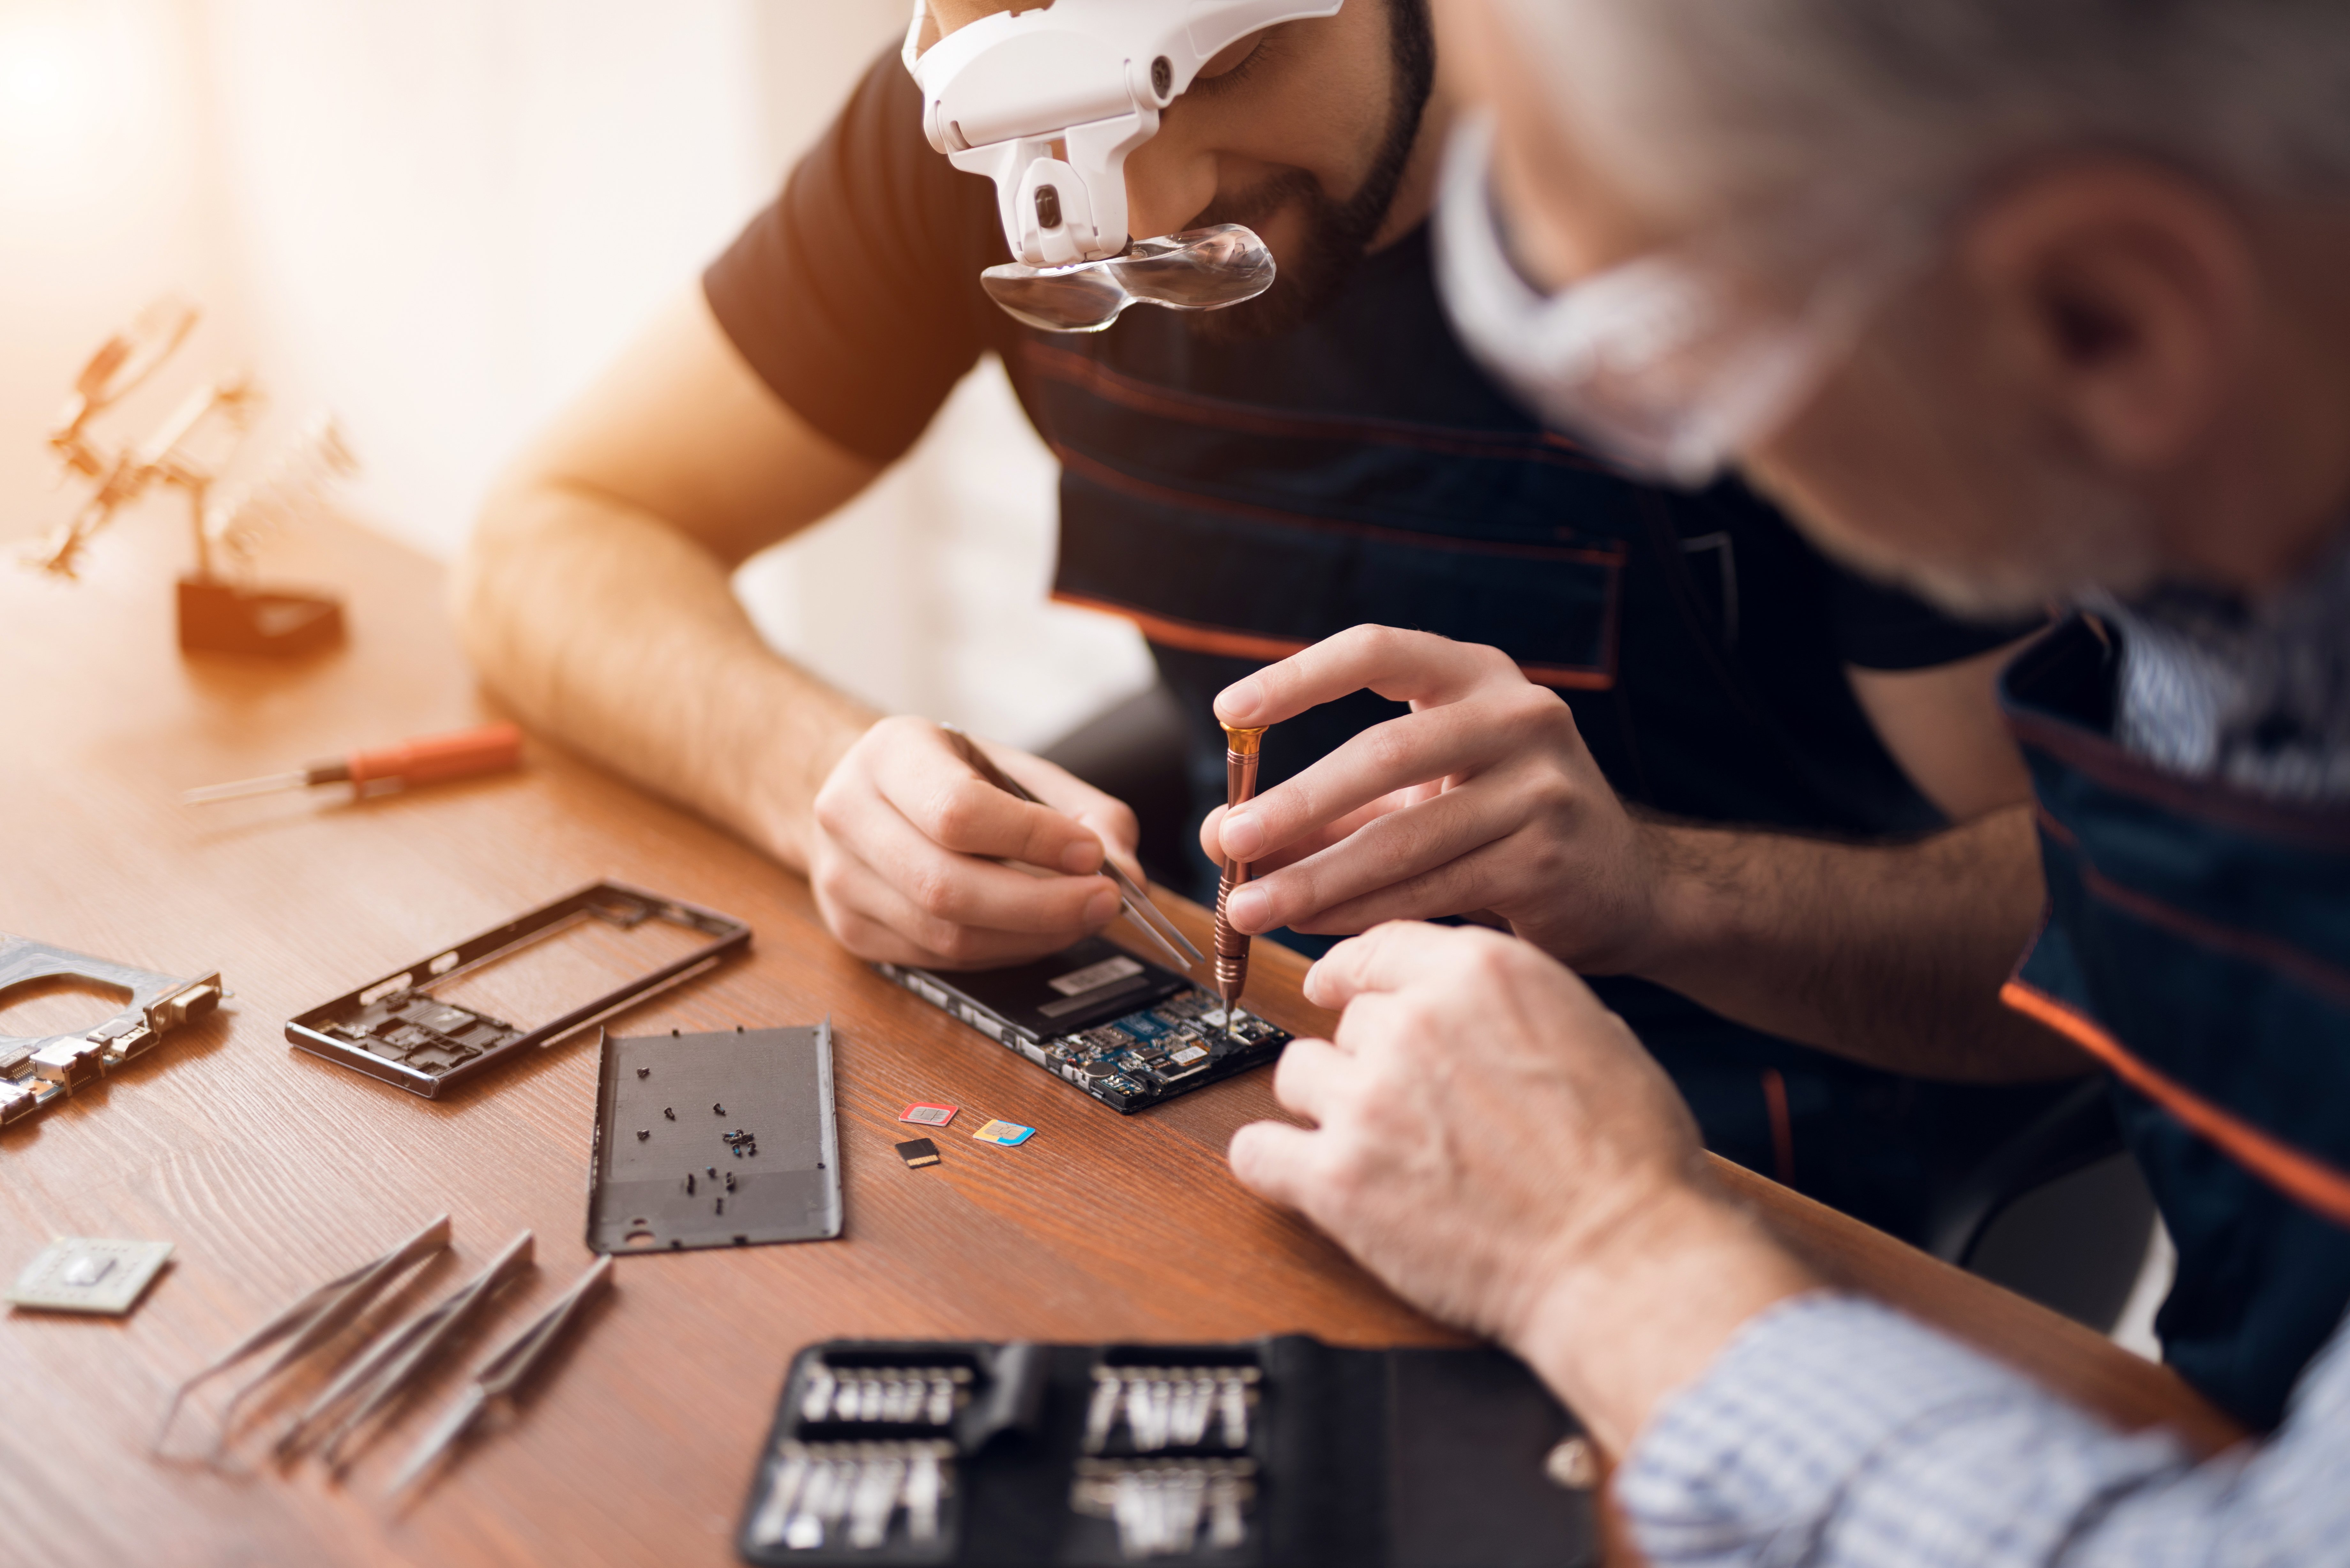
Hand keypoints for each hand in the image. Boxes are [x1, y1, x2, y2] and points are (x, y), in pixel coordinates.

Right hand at [810, 715, 1142, 967]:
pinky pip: (938, 960)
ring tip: (1080, 918)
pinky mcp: (851, 929)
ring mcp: (840, 879)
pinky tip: (1036, 933)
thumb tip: (1130, 875)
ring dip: (1030, 937)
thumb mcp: (1017, 769)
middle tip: (1104, 902)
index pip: (959, 812)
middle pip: (948, 886)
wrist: (871, 793)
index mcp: (889, 754)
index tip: (1091, 855)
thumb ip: (1084, 811)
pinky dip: (1002, 953)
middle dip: (1042, 905)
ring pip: (945, 935)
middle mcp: (848, 814)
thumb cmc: (953, 777)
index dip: (1033, 840)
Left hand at [1199, 626, 1661, 970]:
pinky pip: (1432, 888)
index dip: (1299, 676)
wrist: (1623, 888)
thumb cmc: (1499, 826)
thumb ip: (1325, 809)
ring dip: (1317, 877)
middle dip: (1296, 802)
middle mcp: (1518, 714)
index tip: (1229, 712)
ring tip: (1250, 907)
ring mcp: (1541, 785)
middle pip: (1383, 751)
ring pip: (1404, 836)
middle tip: (1227, 841)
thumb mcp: (1416, 796)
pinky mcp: (1545, 857)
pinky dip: (1362, 911)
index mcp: (1475, 675)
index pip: (1377, 649)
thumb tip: (1220, 833)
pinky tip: (1313, 926)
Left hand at [1227, 922, 1815, 1447]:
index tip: (1334, 989)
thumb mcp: (1589, 1032)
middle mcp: (1414, 1023)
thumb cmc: (1628, 1159)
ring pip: (1298, 1073)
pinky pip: (1257, 1151)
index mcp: (1480, 974)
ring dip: (1327, 1104)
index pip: (1378, 950)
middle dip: (1371, 1058)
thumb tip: (1468, 1010)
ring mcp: (1368, 1100)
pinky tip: (1303, 1176)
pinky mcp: (1337, 1179)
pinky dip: (1274, 1163)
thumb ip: (1510, 1007)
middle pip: (1349, 1020)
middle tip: (1412, 1109)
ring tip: (1372, 1146)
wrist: (1622, 1257)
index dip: (1353, 974)